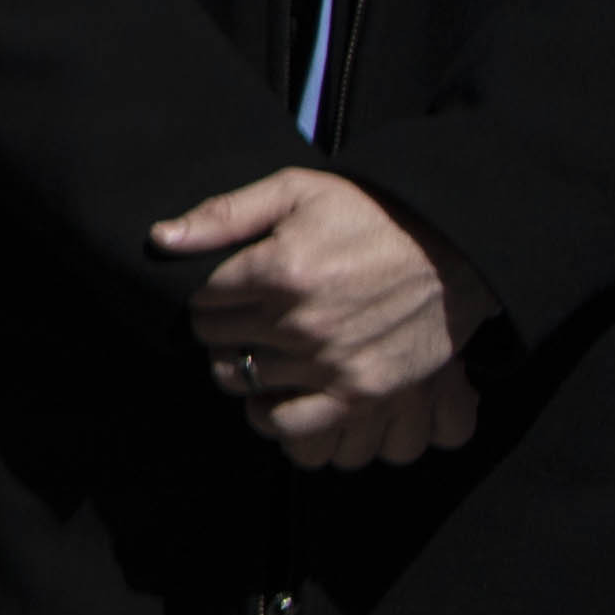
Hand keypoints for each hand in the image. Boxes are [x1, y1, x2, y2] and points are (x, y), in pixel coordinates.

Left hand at [152, 168, 485, 461]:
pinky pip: (291, 423)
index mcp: (280, 270)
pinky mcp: (362, 392)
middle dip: (216, 326)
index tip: (223, 289)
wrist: (453, 249)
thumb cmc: (371, 214)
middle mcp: (301, 321)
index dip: (206, 292)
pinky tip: (270, 394)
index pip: (204, 297)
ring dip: (236, 365)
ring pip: (243, 378)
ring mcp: (331, 361)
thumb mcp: (296, 191)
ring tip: (251, 349)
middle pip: (218, 337)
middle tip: (236, 318)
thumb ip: (224, 215)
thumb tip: (161, 239)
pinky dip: (270, 415)